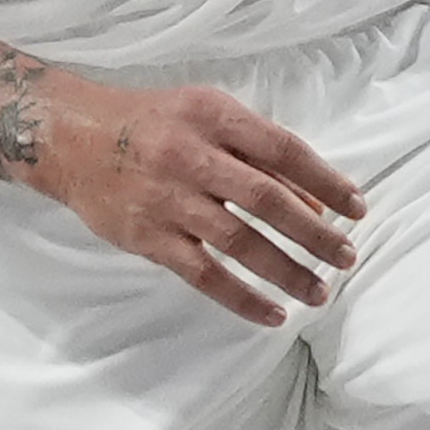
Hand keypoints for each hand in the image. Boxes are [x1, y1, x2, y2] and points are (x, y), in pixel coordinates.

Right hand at [37, 81, 366, 326]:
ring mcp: (167, 199)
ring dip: (286, 270)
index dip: (325, 181)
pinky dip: (242, 298)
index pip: (282, 149)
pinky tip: (273, 314)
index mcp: (211, 115)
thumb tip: (314, 204)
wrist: (72, 138)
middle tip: (347, 256)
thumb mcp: (206, 115)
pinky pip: (203, 275)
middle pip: (266, 199)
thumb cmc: (152, 123)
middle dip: (314, 233)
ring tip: (320, 292)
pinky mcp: (148, 237)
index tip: (356, 208)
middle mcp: (190, 155)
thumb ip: (257, 153)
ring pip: (239, 242)